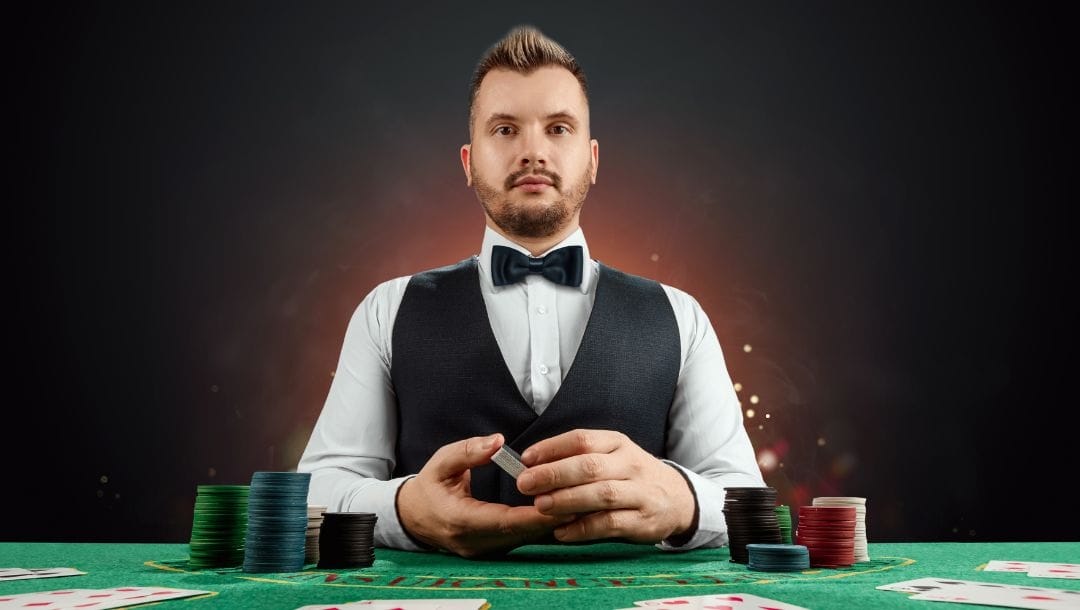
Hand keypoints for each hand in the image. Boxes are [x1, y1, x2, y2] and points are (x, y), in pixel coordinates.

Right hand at [396, 433, 573, 557]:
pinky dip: (541, 528)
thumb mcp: (441, 462)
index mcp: (461, 521)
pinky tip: (564, 514)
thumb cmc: (430, 487)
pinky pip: (521, 541)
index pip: (504, 521)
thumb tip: (497, 442)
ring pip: (524, 540)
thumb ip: (468, 451)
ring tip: (580, 506)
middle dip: (552, 519)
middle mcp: (474, 542)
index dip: (534, 514)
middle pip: (521, 534)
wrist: (412, 517)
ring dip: (551, 525)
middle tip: (583, 502)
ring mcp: (484, 551)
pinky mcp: (492, 550)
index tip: (560, 502)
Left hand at [516, 429, 695, 543]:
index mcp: (617, 443)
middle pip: (589, 466)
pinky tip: (561, 532)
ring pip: (601, 494)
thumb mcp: (611, 456)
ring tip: (540, 505)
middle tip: (525, 484)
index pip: (582, 439)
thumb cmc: (630, 475)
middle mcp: (630, 464)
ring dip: (567, 500)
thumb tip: (532, 465)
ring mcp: (639, 492)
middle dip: (554, 474)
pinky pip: (609, 524)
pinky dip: (583, 529)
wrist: (678, 498)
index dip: (551, 448)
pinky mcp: (642, 520)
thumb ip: (577, 458)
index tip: (526, 459)